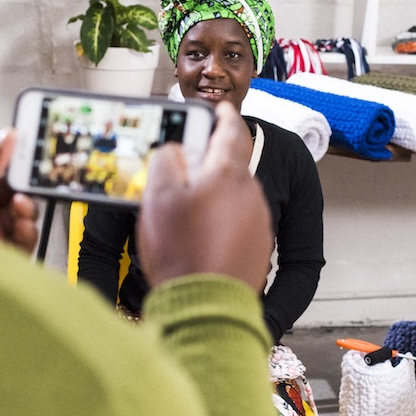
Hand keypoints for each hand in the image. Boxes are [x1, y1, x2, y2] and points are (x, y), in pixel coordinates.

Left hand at [0, 128, 39, 251]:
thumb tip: (3, 138)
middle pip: (14, 186)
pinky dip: (28, 230)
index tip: (24, 144)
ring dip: (26, 206)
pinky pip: (26, 238)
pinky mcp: (3, 251)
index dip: (10, 151)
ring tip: (19, 204)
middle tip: (25, 179)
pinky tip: (21, 225)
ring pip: (23, 211)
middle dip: (23, 181)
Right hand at [137, 101, 271, 289]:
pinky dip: (220, 222)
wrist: (207, 306)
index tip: (220, 109)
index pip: (231, 129)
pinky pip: (238, 222)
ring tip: (185, 216)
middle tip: (183, 171)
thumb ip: (166, 160)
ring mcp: (257, 220)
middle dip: (210, 163)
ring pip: (233, 195)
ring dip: (214, 196)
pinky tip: (200, 239)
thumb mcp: (158, 196)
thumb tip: (176, 149)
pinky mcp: (257, 245)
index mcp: (227, 173)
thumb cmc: (183, 252)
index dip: (223, 115)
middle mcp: (250, 192)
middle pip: (230, 164)